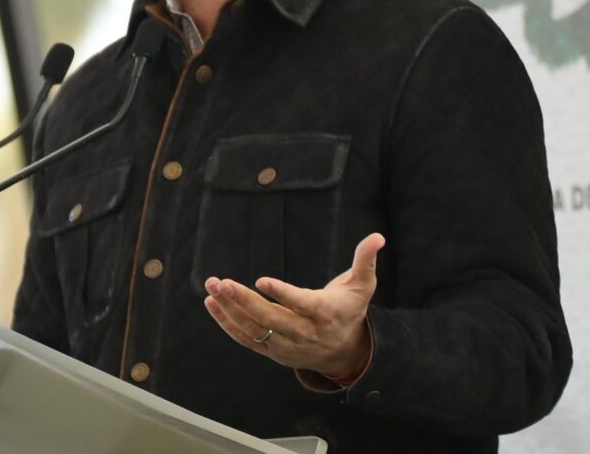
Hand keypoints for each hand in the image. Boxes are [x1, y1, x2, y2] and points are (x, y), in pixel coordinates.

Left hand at [203, 232, 382, 381]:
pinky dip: (228, 324)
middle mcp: (304, 333)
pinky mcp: (273, 352)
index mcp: (324, 313)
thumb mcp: (362, 285)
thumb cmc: (350, 309)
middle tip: (221, 282)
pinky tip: (212, 304)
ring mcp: (287, 345)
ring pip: (255, 331)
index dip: (282, 294)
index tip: (261, 280)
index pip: (301, 305)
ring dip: (230, 310)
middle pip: (271, 319)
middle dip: (244, 301)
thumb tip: (378, 236)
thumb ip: (366, 260)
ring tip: (211, 287)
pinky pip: (247, 340)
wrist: (346, 352)